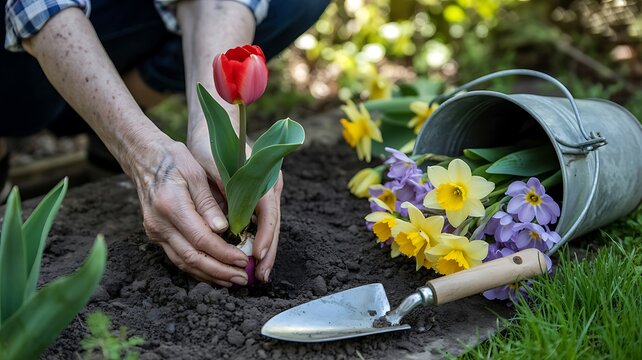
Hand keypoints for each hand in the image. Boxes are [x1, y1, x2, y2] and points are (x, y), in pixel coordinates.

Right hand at [133, 137, 249, 286]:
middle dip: (220, 271)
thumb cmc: (174, 160)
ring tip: (232, 280)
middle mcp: (159, 224)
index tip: (243, 261)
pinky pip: (177, 257)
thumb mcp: (195, 173)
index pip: (201, 239)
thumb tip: (224, 230)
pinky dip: (197, 268)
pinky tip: (214, 272)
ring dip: (209, 275)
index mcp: (171, 206)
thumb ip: (208, 203)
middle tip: (242, 279)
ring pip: (183, 263)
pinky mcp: (155, 235)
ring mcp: (155, 231)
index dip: (224, 254)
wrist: (144, 158)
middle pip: (192, 258)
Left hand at [188, 131, 282, 282]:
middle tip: (261, 277)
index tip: (259, 256)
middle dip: (268, 252)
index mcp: (263, 178)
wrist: (216, 127)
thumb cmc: (212, 145)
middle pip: (273, 224)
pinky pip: (261, 222)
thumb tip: (225, 224)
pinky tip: (252, 258)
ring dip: (265, 250)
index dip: (265, 236)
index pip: (268, 213)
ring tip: (259, 274)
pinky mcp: (259, 197)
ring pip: (269, 226)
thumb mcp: (213, 166)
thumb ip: (222, 191)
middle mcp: (270, 186)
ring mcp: (267, 192)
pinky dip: (258, 240)